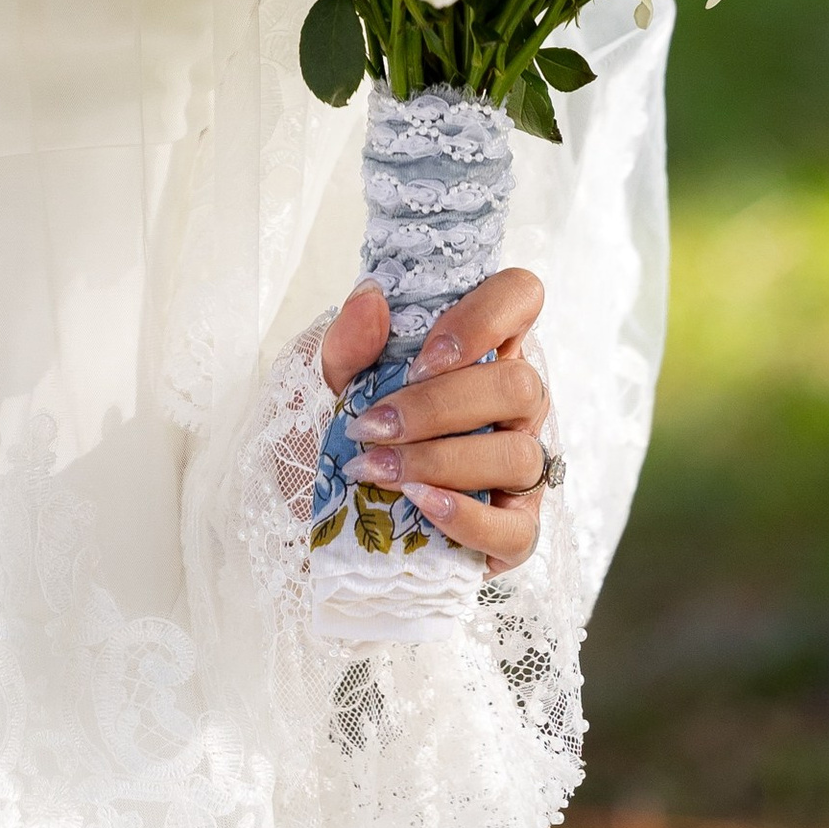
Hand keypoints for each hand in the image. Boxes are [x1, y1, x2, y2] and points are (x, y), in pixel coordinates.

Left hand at [320, 264, 550, 571]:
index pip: (519, 297)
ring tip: (378, 470)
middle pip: (519, 385)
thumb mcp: (321, 381)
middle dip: (440, 407)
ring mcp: (519, 465)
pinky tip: (419, 504)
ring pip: (520, 455)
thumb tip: (372, 299)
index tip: (423, 358)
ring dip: (441, 462)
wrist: (308, 513)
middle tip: (374, 426)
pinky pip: (518, 530)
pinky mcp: (511, 529)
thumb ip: (346, 341)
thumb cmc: (328, 433)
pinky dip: (467, 518)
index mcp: (478, 349)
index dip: (485, 318)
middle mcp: (511, 402)